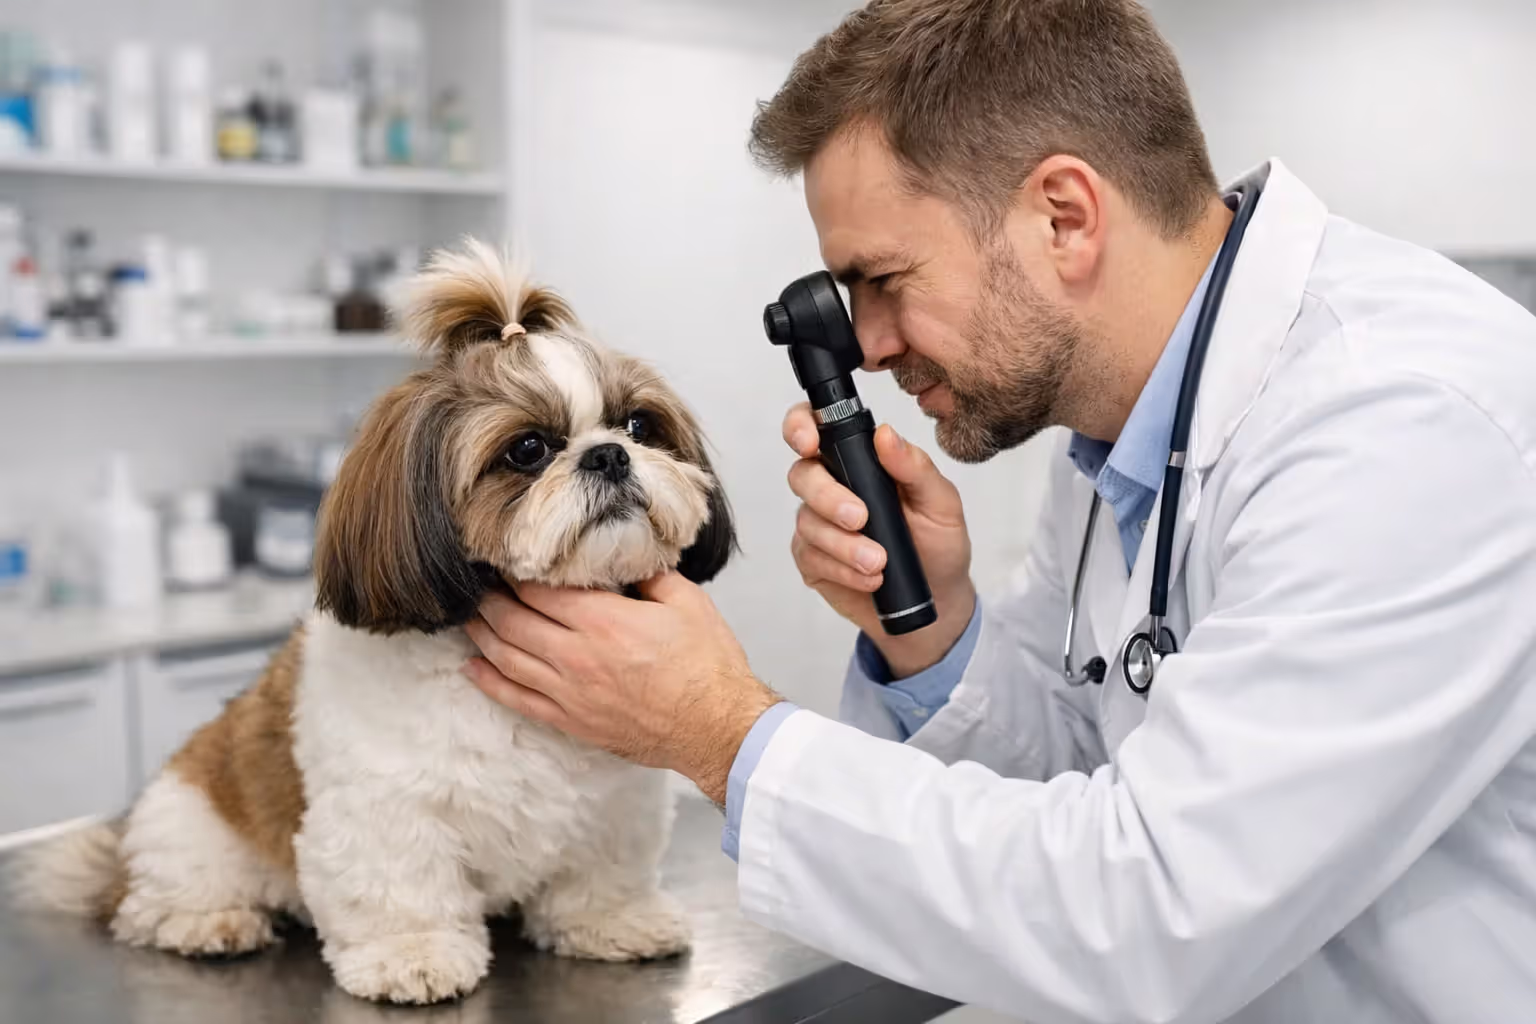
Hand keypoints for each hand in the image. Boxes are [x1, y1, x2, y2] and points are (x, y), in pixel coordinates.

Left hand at [462, 573, 781, 804]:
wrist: (717, 728)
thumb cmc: (708, 667)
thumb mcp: (686, 601)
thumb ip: (648, 574)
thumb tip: (624, 557)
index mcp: (603, 620)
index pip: (538, 589)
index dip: (514, 571)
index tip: (504, 558)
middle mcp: (576, 656)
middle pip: (511, 620)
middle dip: (488, 598)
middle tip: (476, 583)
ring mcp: (569, 693)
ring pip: (506, 659)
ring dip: (481, 634)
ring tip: (468, 617)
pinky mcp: (571, 721)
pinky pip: (517, 700)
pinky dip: (489, 682)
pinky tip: (473, 668)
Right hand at [784, 404, 975, 677]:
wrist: (938, 599)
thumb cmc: (939, 543)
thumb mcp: (941, 503)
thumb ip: (915, 467)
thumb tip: (886, 434)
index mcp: (860, 460)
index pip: (816, 427)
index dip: (800, 426)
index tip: (809, 442)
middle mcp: (833, 486)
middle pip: (802, 475)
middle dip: (827, 497)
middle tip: (860, 518)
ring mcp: (819, 524)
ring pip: (807, 522)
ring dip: (842, 544)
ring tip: (878, 562)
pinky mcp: (814, 561)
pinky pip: (812, 558)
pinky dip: (841, 569)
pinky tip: (869, 578)